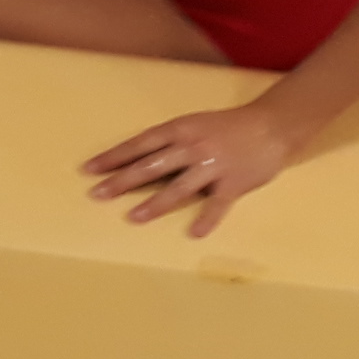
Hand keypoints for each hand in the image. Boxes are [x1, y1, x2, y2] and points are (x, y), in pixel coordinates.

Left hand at [83, 102, 297, 236]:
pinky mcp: (234, 183)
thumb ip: (169, 142)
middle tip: (97, 194)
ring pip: (178, 187)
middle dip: (121, 181)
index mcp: (178, 130)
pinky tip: (194, 233)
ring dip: (155, 204)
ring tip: (133, 217)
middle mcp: (191, 147)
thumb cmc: (225, 127)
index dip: (113, 157)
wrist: (270, 126)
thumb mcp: (192, 125)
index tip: (89, 169)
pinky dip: (206, 219)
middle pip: (150, 166)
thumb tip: (138, 160)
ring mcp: (212, 165)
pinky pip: (218, 204)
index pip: (138, 144)